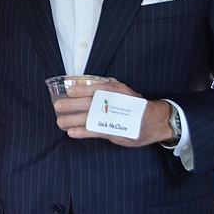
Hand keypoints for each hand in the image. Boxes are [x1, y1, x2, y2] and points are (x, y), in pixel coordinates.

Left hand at [54, 78, 174, 147]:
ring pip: (91, 118)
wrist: (155, 121)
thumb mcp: (123, 91)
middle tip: (58, 106)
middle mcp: (116, 103)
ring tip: (60, 121)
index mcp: (117, 91)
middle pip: (91, 103)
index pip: (98, 88)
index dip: (82, 89)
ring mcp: (115, 118)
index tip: (69, 91)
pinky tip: (72, 132)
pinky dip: (83, 132)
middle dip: (73, 104)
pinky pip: (96, 131)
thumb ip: (107, 85)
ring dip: (73, 120)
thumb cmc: (134, 105)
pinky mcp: (115, 132)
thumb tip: (87, 81)